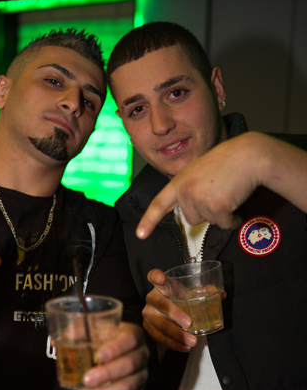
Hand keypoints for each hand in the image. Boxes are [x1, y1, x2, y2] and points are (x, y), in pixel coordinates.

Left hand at [77, 322, 148, 389]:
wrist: (129, 348)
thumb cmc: (109, 336)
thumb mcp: (97, 327)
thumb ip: (78, 331)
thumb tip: (56, 341)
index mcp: (132, 334)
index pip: (129, 340)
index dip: (116, 348)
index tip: (99, 355)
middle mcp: (141, 353)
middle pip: (130, 365)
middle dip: (107, 374)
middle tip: (86, 379)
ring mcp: (142, 373)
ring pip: (129, 386)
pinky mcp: (139, 388)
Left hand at [136, 132, 266, 237]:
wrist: (249, 155)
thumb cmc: (228, 161)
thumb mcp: (199, 171)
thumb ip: (189, 188)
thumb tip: (190, 212)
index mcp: (179, 181)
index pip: (160, 203)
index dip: (149, 221)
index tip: (140, 234)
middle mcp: (186, 191)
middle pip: (191, 219)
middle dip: (206, 212)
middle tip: (218, 192)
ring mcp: (200, 199)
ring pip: (208, 221)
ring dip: (220, 214)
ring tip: (228, 193)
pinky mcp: (216, 207)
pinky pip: (224, 224)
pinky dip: (232, 219)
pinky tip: (237, 202)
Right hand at [142, 269, 196, 353]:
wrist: (165, 317)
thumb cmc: (178, 302)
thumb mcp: (188, 296)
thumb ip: (204, 293)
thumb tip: (221, 294)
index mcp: (161, 287)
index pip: (153, 277)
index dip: (156, 276)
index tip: (162, 278)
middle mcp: (152, 298)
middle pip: (161, 304)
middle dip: (175, 314)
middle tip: (190, 323)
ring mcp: (148, 313)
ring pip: (160, 324)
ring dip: (177, 334)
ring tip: (192, 341)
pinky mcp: (148, 328)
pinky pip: (159, 337)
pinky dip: (173, 344)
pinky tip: (184, 347)